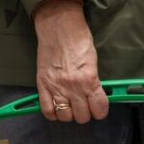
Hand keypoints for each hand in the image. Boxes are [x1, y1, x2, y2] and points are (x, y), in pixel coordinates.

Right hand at [34, 0, 107, 122]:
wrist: (58, 27)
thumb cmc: (78, 40)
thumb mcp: (93, 62)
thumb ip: (94, 82)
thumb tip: (96, 98)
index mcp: (89, 80)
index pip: (99, 109)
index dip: (100, 111)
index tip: (98, 109)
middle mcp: (73, 87)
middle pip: (82, 116)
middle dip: (85, 113)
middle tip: (83, 106)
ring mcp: (56, 87)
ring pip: (65, 117)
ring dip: (69, 115)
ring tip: (70, 106)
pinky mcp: (42, 85)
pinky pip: (47, 110)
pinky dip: (53, 114)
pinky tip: (57, 107)